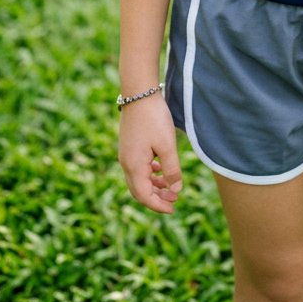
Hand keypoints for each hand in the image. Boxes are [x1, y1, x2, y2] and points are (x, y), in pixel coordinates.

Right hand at [118, 93, 182, 213]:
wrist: (139, 93)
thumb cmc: (154, 118)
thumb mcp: (167, 145)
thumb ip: (172, 170)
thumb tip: (176, 190)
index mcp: (134, 166)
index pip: (144, 196)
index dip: (158, 205)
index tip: (173, 208)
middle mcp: (126, 163)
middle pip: (139, 190)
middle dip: (156, 198)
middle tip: (174, 200)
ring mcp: (126, 154)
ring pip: (139, 179)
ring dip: (154, 186)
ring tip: (171, 187)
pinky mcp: (129, 146)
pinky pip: (138, 167)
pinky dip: (150, 173)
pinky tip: (161, 169)